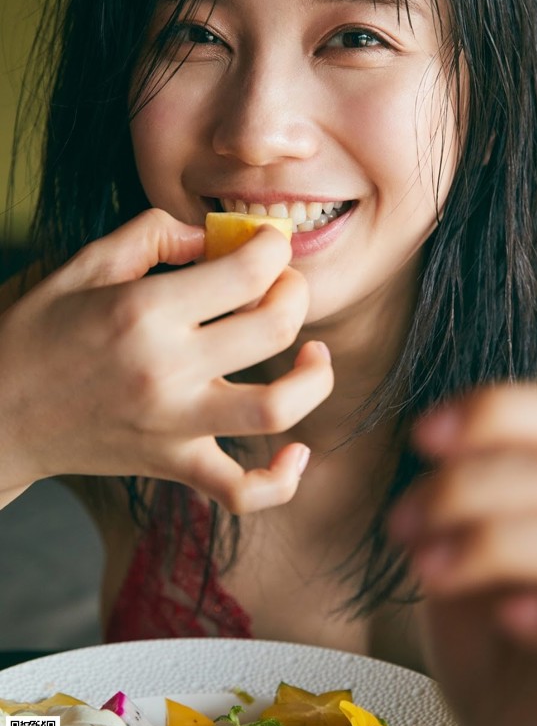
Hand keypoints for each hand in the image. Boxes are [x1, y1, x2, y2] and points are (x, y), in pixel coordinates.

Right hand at [0, 208, 332, 511]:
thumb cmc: (34, 333)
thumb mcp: (81, 265)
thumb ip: (150, 234)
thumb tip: (212, 235)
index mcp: (144, 311)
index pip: (246, 272)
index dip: (274, 247)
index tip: (269, 242)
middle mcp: (166, 369)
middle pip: (273, 329)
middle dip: (296, 294)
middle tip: (284, 284)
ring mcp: (172, 424)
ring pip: (275, 410)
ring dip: (313, 380)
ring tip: (313, 355)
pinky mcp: (172, 463)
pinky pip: (241, 491)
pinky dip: (281, 480)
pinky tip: (298, 453)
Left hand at [389, 383, 536, 725]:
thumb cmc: (496, 654)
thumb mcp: (459, 567)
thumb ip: (453, 510)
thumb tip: (435, 452)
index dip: (499, 410)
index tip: (422, 435)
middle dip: (469, 482)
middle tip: (401, 522)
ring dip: (489, 542)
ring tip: (426, 570)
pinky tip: (507, 618)